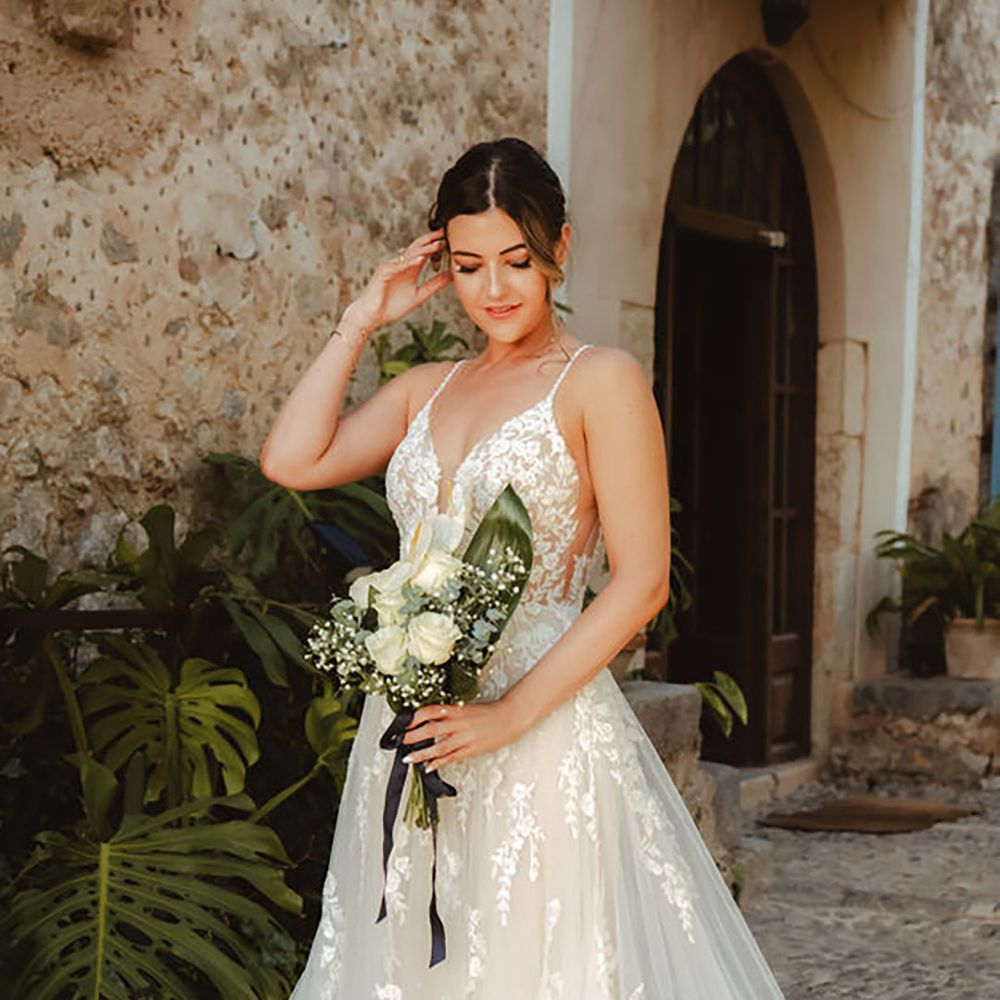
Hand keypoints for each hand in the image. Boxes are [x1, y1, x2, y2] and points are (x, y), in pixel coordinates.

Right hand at [343, 228, 452, 333]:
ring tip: (436, 245)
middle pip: (417, 248)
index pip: (425, 253)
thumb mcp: (419, 296)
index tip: (450, 240)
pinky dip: (409, 262)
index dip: (436, 246)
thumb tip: (450, 276)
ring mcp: (391, 267)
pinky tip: (420, 260)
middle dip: (430, 240)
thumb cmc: (392, 306)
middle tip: (444, 233)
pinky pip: (397, 265)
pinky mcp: (383, 272)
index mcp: (410, 269)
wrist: (373, 316)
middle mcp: (401, 265)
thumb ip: (434, 285)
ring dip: (423, 249)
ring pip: (408, 254)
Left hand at [400, 698, 523, 771]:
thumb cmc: (489, 712)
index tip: (403, 723)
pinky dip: (439, 763)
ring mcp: (465, 737)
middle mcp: (458, 722)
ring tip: (408, 758)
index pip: (430, 711)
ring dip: (422, 753)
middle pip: (430, 729)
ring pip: (439, 747)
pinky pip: (452, 757)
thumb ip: (451, 714)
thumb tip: (431, 720)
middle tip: (400, 742)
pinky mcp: (471, 749)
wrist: (510, 717)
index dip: (415, 717)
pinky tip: (429, 768)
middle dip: (412, 736)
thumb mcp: (467, 708)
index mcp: (456, 709)